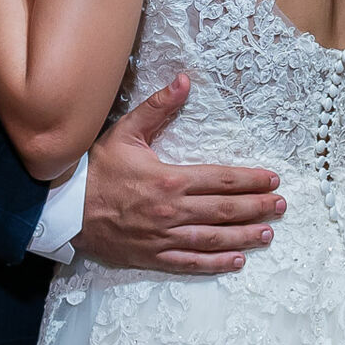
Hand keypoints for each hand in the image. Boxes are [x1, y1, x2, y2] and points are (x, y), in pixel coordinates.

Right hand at [73, 73, 286, 272]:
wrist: (64, 209)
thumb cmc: (96, 169)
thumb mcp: (125, 132)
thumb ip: (157, 107)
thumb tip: (185, 80)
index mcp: (169, 179)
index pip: (221, 179)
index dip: (250, 180)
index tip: (272, 179)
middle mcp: (171, 211)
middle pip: (224, 210)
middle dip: (256, 207)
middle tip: (280, 206)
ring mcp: (163, 237)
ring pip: (212, 238)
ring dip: (243, 236)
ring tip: (267, 234)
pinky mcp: (152, 256)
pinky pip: (190, 262)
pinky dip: (215, 263)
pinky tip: (236, 262)